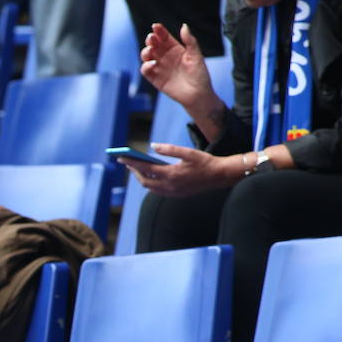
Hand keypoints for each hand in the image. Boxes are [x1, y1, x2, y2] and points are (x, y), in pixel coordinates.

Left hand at [120, 143, 240, 196]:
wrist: (219, 176)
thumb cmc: (204, 162)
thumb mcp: (188, 152)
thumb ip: (169, 149)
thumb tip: (153, 146)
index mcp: (171, 174)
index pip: (146, 169)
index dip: (132, 163)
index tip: (122, 158)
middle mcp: (170, 186)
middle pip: (144, 181)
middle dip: (135, 172)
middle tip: (128, 163)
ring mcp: (173, 192)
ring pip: (150, 188)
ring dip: (143, 178)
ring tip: (137, 168)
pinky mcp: (176, 195)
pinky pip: (158, 191)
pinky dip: (151, 183)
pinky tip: (150, 175)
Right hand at [140, 23, 215, 111]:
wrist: (198, 94)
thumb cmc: (200, 75)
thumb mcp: (196, 56)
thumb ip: (190, 41)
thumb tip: (184, 26)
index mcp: (176, 49)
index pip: (164, 37)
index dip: (159, 31)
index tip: (155, 26)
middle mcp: (166, 57)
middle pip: (153, 45)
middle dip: (150, 40)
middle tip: (152, 38)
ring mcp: (159, 67)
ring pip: (147, 56)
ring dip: (145, 51)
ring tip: (150, 51)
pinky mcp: (155, 79)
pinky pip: (146, 70)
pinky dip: (146, 66)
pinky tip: (152, 63)